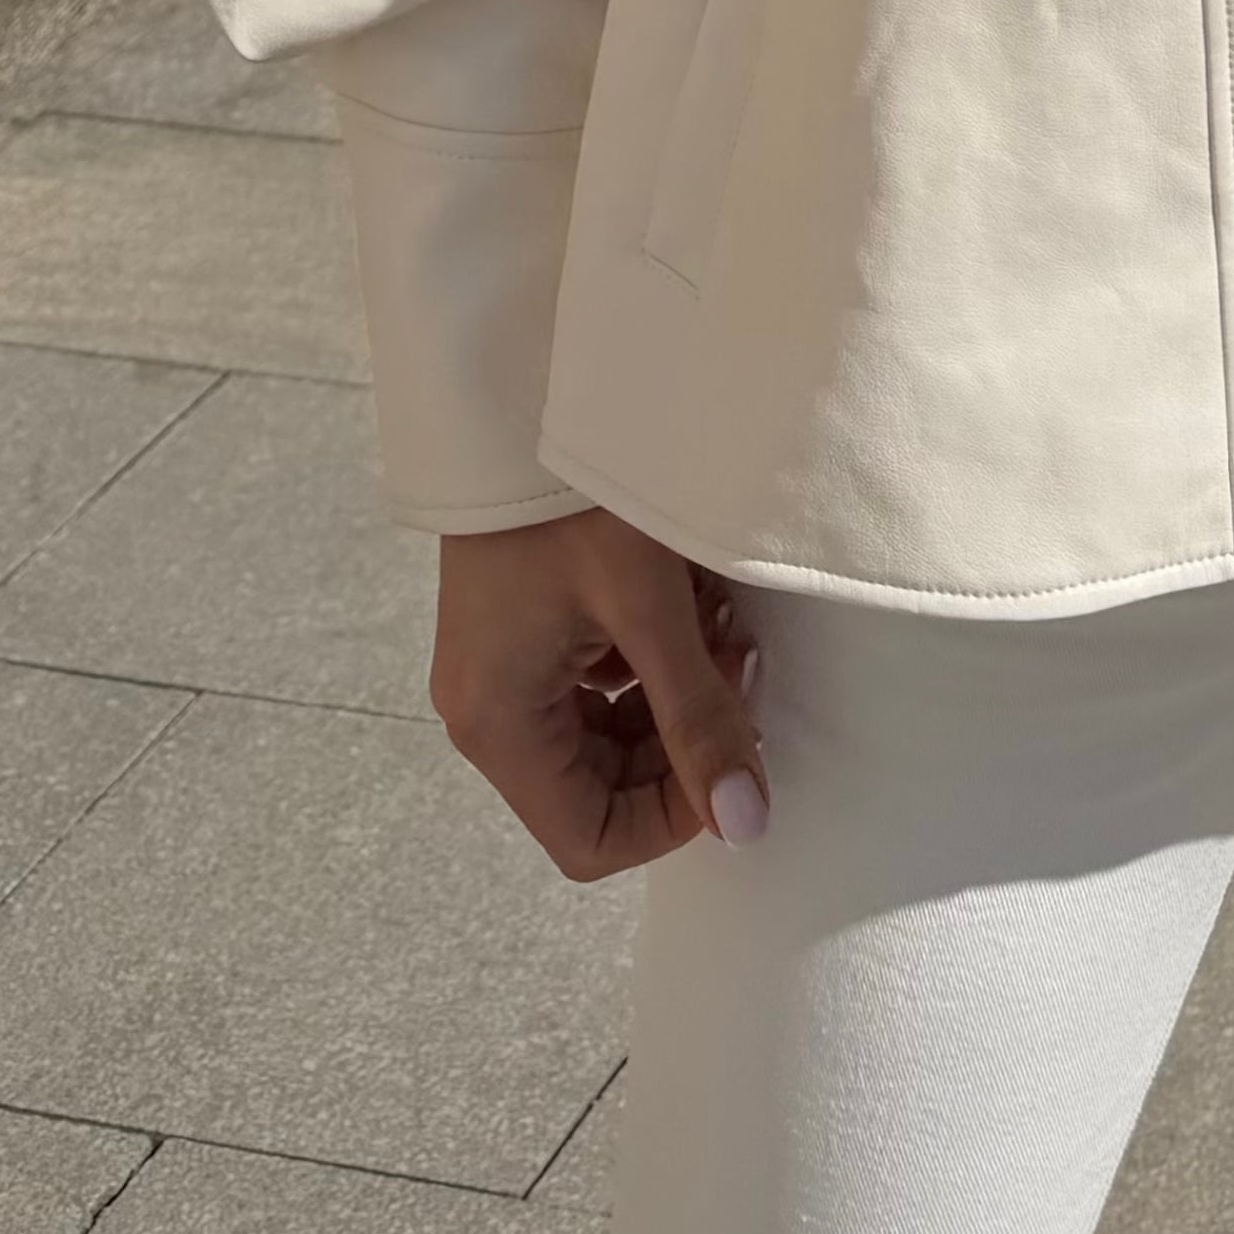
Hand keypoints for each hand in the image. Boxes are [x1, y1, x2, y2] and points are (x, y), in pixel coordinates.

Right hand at [430, 507, 768, 878]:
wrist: (515, 393)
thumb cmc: (573, 497)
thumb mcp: (649, 608)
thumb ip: (699, 720)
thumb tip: (745, 825)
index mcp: (500, 725)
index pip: (589, 840)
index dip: (671, 818)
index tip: (729, 751)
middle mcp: (487, 712)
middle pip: (600, 789)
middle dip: (680, 743)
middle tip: (737, 669)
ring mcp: (502, 673)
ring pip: (607, 736)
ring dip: (674, 697)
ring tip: (720, 625)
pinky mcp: (522, 634)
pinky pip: (597, 685)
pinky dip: (652, 661)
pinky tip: (690, 604)